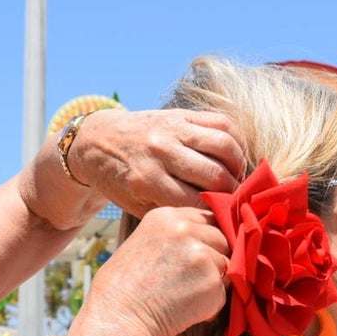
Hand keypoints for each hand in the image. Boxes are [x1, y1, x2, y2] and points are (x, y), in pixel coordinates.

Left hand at [70, 109, 244, 215]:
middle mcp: (161, 151)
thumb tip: (216, 221)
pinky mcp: (181, 113)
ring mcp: (172, 128)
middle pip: (215, 175)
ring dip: (239, 166)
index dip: (217, 213)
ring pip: (225, 146)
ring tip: (238, 179)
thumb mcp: (136, 205)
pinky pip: (222, 123)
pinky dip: (237, 141)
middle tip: (237, 202)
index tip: (227, 221)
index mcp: (146, 180)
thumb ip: (172, 211)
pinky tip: (236, 157)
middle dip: (232, 193)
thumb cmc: (120, 181)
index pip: (198, 201)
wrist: (97, 140)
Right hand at [88, 206, 229, 335]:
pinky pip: (223, 291)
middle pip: (221, 238)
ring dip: (212, 281)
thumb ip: (174, 237)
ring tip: (181, 294)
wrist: (118, 318)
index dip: (206, 238)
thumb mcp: (144, 244)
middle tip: (188, 280)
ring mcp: (201, 255)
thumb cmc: (124, 288)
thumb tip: (204, 242)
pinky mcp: (212, 282)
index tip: (198, 254)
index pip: (206, 218)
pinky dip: (210, 303)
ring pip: (225, 265)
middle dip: (213, 258)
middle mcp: (185, 229)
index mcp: (166, 217)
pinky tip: (184, 307)